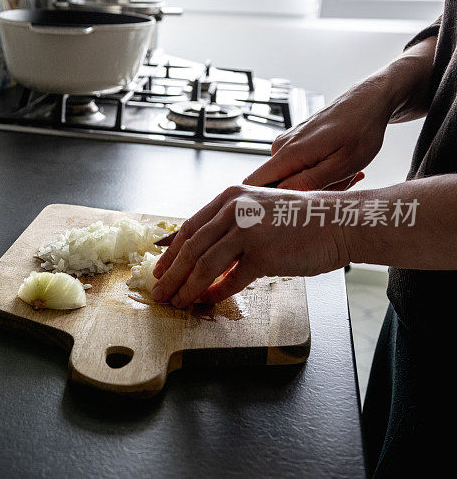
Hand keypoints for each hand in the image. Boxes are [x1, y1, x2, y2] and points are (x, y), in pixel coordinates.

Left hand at [151, 185, 350, 306]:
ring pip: (205, 265)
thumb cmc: (300, 219)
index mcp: (229, 197)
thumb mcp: (257, 210)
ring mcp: (248, 231)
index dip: (170, 253)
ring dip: (187, 287)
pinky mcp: (263, 254)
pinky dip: (217, 293)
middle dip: (171, 274)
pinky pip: (232, 279)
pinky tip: (209, 301)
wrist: (339, 222)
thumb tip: (203, 254)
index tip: (159, 270)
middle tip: (160, 292)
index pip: (189, 228)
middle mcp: (234, 210)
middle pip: (191, 248)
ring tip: (177, 302)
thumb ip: (230, 226)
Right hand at [243, 82, 389, 190]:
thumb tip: (281, 195)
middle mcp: (280, 148)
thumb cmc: (360, 131)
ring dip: (316, 184)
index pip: (253, 186)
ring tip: (342, 172)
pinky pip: (296, 168)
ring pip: (289, 179)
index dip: (265, 203)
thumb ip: (309, 183)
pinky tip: (337, 165)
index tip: (291, 209)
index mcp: (288, 154)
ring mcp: (285, 144)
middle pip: (276, 187)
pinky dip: (317, 172)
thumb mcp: (342, 164)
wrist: (366, 102)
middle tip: (337, 185)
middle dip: (303, 194)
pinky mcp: (293, 143)